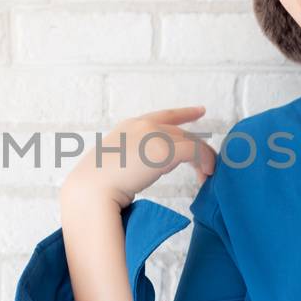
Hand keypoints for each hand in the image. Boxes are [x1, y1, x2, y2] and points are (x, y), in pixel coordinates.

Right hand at [62, 105, 217, 211]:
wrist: (92, 189)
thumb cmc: (96, 185)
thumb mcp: (114, 164)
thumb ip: (129, 160)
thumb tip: (141, 170)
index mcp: (128, 127)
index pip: (163, 115)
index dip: (184, 113)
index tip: (199, 111)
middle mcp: (143, 125)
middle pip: (181, 133)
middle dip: (196, 148)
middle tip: (208, 165)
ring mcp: (153, 135)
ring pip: (191, 141)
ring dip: (203, 158)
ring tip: (208, 174)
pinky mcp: (165, 149)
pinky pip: (195, 151)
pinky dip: (205, 162)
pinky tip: (206, 175)